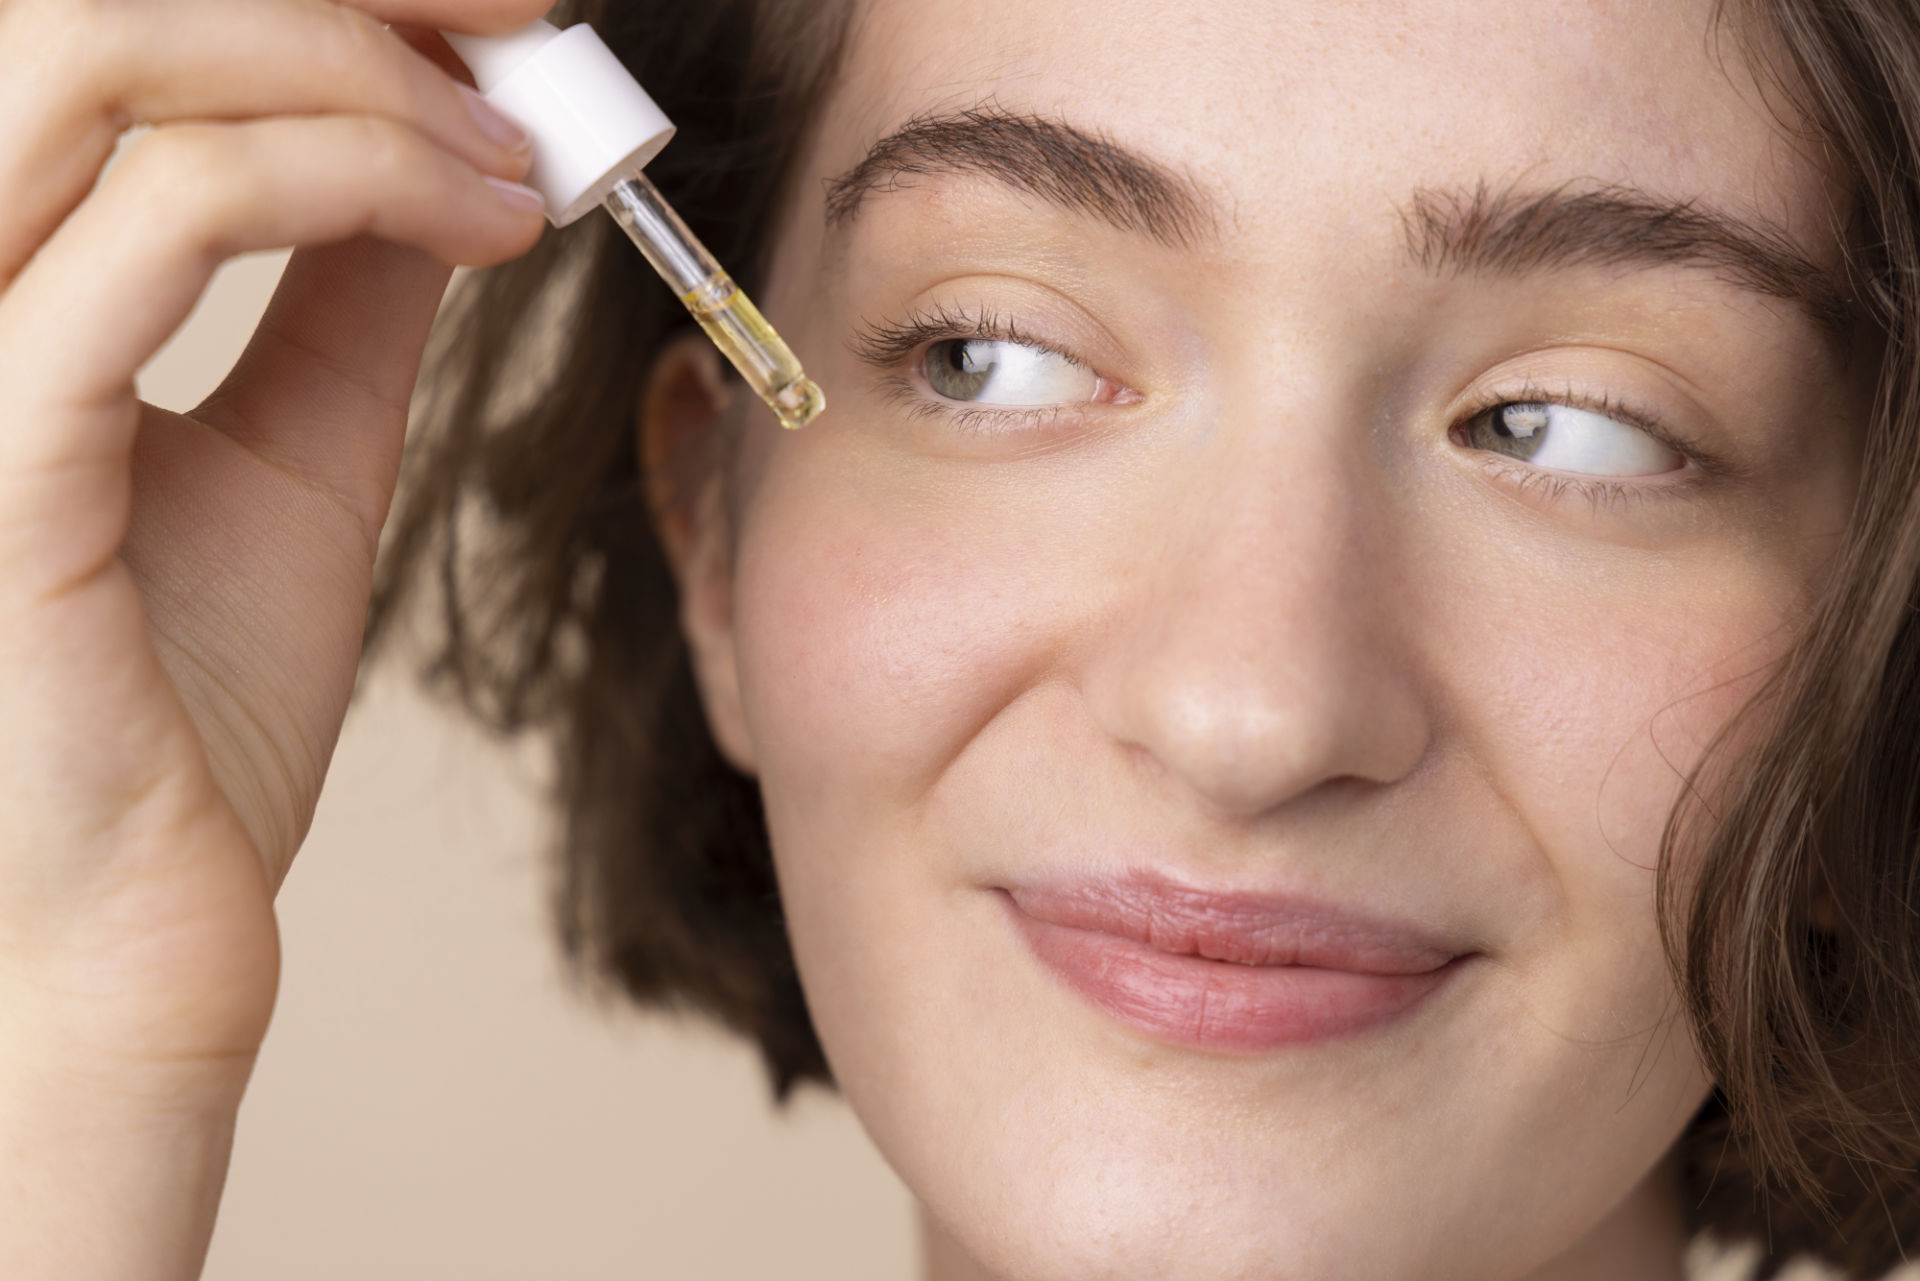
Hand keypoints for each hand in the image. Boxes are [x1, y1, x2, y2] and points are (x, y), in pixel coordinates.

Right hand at [0, 1, 548, 1274]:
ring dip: (343, 64)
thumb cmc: (185, 710)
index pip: (88, 28)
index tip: (483, 5)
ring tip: (509, 153)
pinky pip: (162, 218)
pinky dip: (350, 177)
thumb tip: (442, 137)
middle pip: (78, 0)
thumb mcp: (288, 452)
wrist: (139, 921)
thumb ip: (338, 288)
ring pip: (93, 55)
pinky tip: (483, 226)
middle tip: (519, 23)